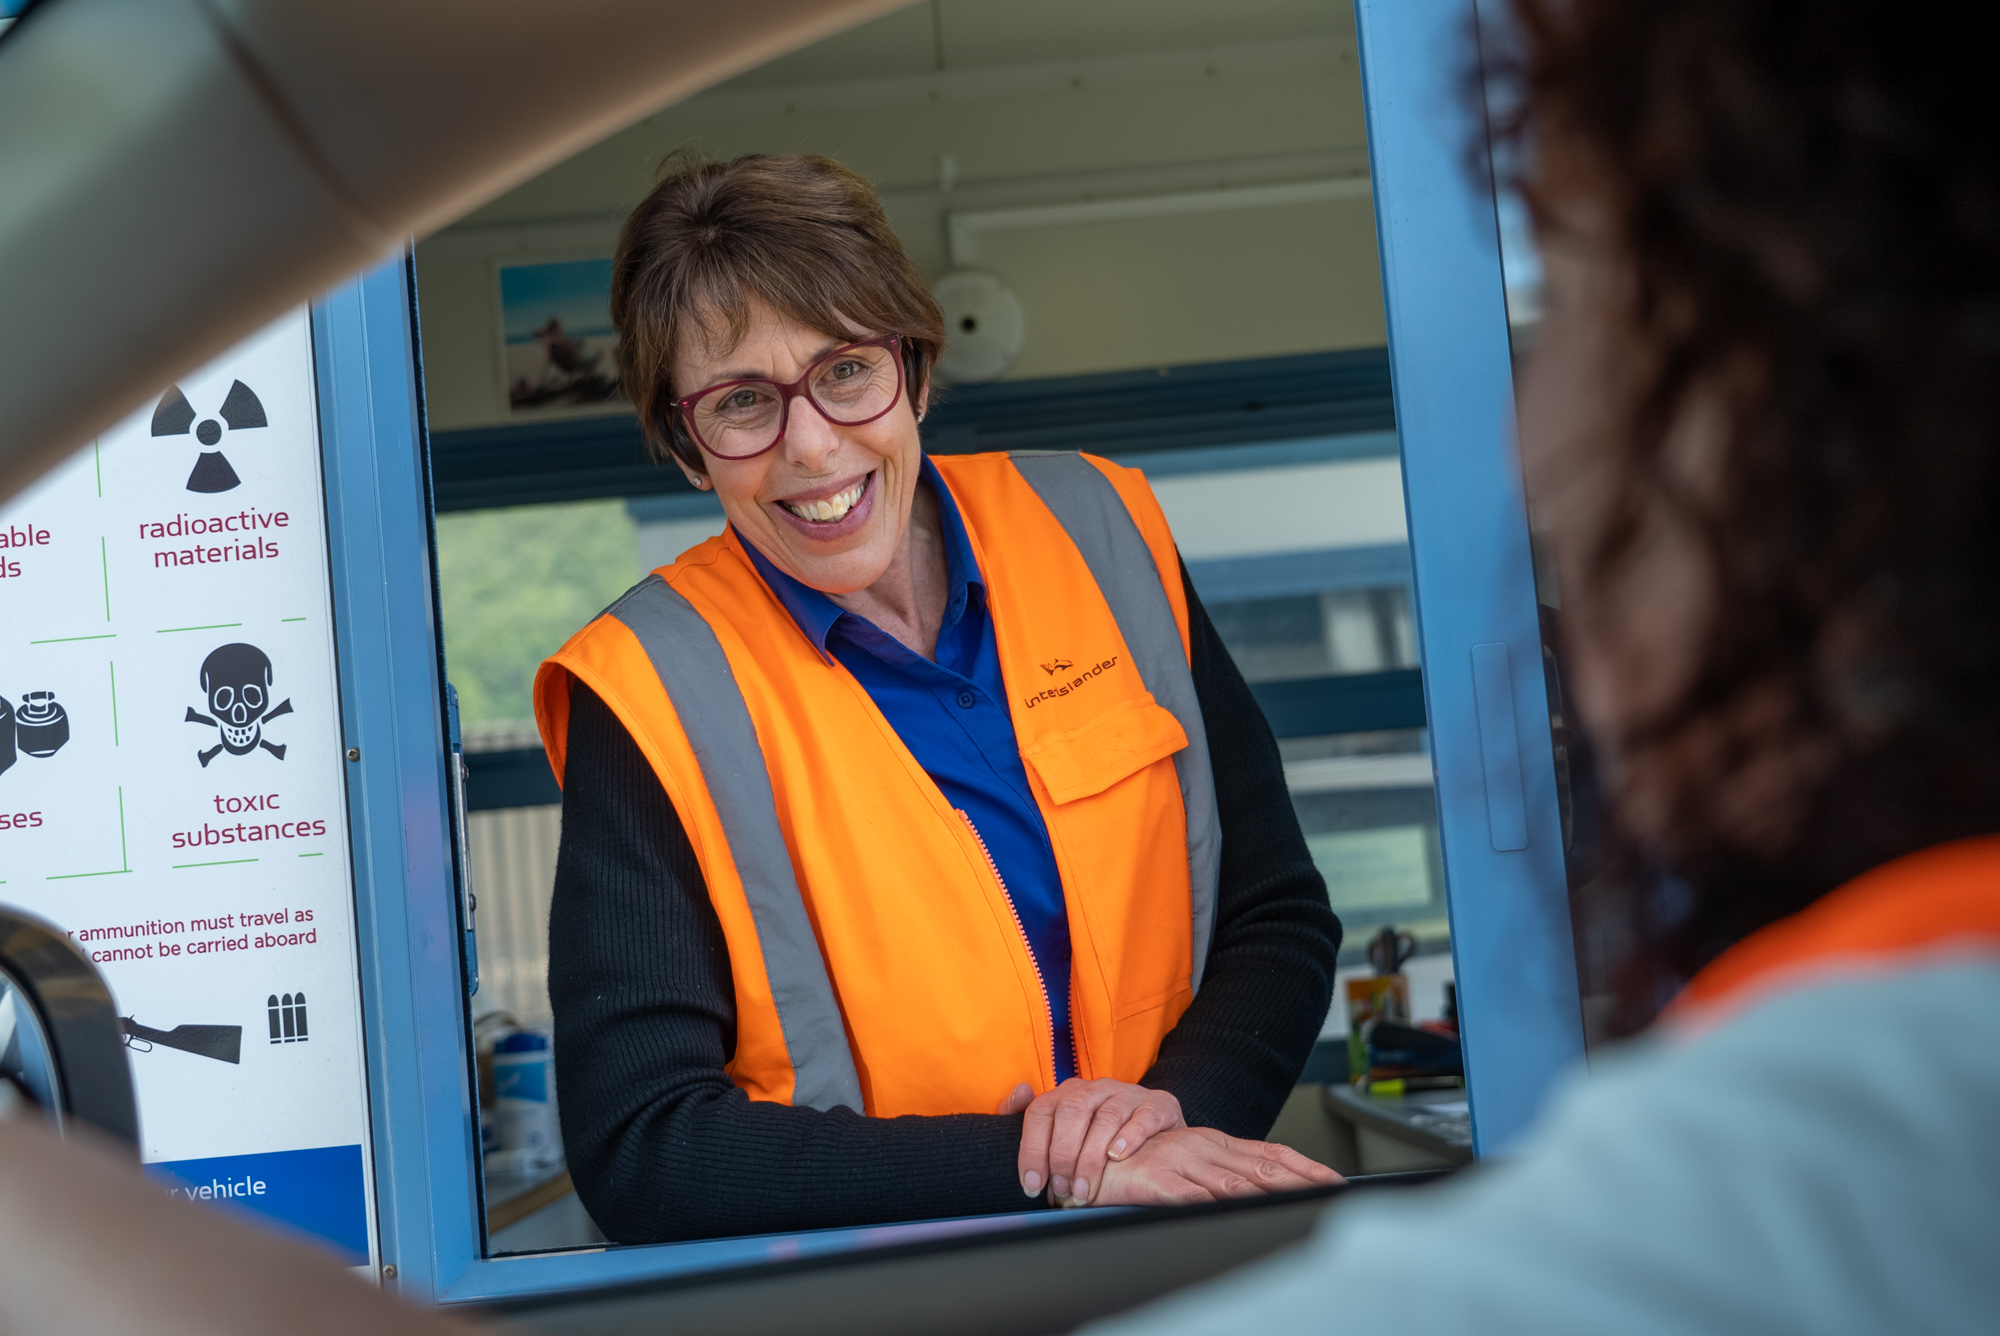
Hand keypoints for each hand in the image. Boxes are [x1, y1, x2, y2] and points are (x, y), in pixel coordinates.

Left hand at [995, 1078, 1183, 1204]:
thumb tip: (1017, 1094)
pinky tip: (1117, 1157)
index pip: (1041, 1111)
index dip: (1033, 1149)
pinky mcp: (1158, 1104)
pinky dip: (1129, 1137)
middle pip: (1072, 1111)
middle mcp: (1097, 1088)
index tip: (1032, 1185)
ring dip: (1091, 1157)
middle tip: (1061, 1191)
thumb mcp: (1067, 1126)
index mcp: (1070, 1092)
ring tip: (1084, 1189)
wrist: (1156, 1127)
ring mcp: (1128, 1094)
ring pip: (1106, 1117)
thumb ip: (1036, 1118)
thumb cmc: (1102, 1133)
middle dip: (1062, 1156)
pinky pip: (1144, 1116)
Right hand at [1088, 1126, 1341, 1206]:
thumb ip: (1217, 1176)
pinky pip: (1193, 1197)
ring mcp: (1181, 1162)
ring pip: (1235, 1183)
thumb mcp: (1184, 1164)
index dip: (1304, 1166)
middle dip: (1301, 1181)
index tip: (1334, 1180)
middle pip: (1262, 1166)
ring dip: (1271, 1196)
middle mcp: (1202, 1147)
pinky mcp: (1158, 1181)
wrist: (1085, 1155)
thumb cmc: (1137, 1164)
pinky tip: (1238, 1215)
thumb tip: (1254, 1194)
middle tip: (1331, 1193)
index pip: (1269, 1152)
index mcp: (1213, 1142)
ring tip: (1300, 1206)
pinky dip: (1217, 1206)